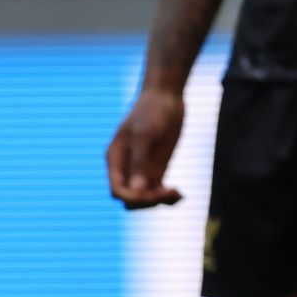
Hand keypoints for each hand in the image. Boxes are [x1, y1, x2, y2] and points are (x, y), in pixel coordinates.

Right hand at [106, 86, 184, 208]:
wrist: (166, 96)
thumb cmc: (151, 110)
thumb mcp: (146, 134)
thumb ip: (141, 161)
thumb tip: (138, 190)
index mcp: (116, 160)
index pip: (117, 190)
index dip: (131, 197)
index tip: (152, 193)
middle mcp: (127, 168)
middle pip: (130, 198)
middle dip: (147, 200)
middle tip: (169, 191)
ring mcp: (142, 169)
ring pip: (144, 198)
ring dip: (159, 201)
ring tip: (178, 194)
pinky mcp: (157, 168)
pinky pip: (158, 190)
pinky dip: (167, 196)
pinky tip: (180, 194)